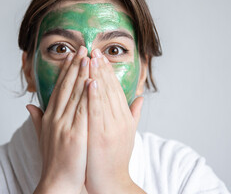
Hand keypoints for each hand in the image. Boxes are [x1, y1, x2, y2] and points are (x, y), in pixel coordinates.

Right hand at [27, 46, 89, 193]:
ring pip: (75, 94)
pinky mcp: (75, 134)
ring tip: (89, 57)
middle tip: (82, 48)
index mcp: (50, 117)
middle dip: (74, 66)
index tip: (72, 56)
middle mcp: (55, 118)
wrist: (56, 182)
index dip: (65, 71)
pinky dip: (87, 94)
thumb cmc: (53, 160)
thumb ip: (36, 119)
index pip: (58, 89)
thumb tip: (29, 105)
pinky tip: (93, 80)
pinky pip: (82, 109)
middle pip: (66, 87)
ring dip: (82, 74)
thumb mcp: (42, 137)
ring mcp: (64, 125)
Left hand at [85, 49, 144, 193]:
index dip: (108, 72)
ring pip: (104, 96)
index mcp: (124, 118)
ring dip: (98, 75)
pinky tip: (90, 81)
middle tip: (95, 49)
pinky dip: (94, 95)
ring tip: (92, 57)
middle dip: (102, 68)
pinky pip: (97, 112)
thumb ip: (133, 114)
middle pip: (111, 89)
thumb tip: (140, 98)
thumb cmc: (116, 158)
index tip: (101, 56)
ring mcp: (112, 128)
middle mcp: (120, 120)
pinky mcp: (102, 136)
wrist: (112, 183)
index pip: (116, 89)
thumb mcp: (128, 134)